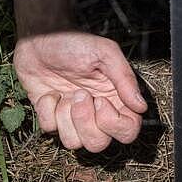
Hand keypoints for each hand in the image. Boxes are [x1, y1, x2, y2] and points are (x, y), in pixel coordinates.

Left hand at [13, 31, 147, 151]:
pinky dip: (47, 109)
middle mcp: (95, 113)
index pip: (127, 131)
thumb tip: (140, 107)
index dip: (114, 124)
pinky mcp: (50, 116)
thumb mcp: (105, 53)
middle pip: (99, 144)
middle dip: (85, 122)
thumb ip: (125, 78)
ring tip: (64, 93)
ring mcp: (72, 117)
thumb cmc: (75, 42)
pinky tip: (49, 92)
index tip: (100, 100)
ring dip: (65, 117)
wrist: (41, 36)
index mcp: (115, 100)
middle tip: (78, 94)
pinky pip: (50, 129)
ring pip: (74, 143)